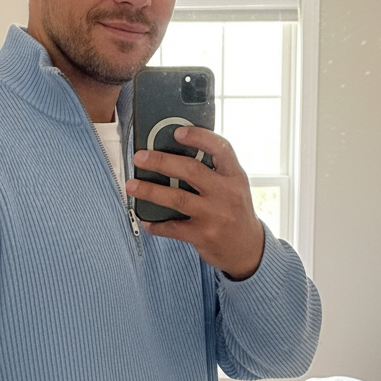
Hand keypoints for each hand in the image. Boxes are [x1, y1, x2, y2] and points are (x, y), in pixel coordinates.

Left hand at [127, 126, 264, 280]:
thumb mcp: (234, 187)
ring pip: (177, 198)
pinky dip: (156, 224)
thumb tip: (176, 153)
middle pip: (190, 170)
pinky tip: (145, 219)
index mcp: (235, 176)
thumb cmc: (235, 212)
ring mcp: (214, 215)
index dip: (199, 137)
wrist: (248, 248)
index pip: (220, 148)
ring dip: (150, 190)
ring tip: (132, 186)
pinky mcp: (203, 235)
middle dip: (161, 161)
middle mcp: (226, 193)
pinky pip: (173, 227)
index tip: (177, 132)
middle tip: (140, 158)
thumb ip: (214, 171)